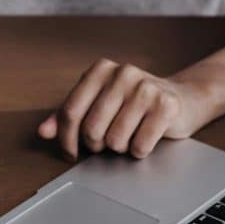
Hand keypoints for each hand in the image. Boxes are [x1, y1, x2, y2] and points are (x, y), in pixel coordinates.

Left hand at [38, 59, 205, 160]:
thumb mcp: (97, 102)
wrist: (180, 97)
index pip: (70, 111)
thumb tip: (43, 131)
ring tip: (126, 136)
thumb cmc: (131, 103)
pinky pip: (140, 145)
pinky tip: (143, 138)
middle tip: (105, 143)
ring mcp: (146, 87)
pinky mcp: (166, 105)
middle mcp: (122, 73)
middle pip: (91, 128)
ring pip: (115, 140)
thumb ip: (68, 115)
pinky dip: (138, 151)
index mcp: (99, 70)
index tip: (69, 153)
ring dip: (118, 148)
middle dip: (95, 145)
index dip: (65, 138)